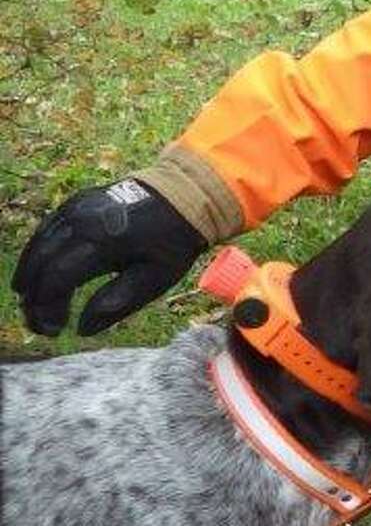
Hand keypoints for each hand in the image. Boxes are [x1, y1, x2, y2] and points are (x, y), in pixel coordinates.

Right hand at [11, 180, 205, 335]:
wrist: (185, 196)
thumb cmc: (171, 243)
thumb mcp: (155, 279)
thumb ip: (117, 303)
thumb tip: (80, 329)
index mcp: (104, 242)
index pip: (57, 278)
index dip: (47, 308)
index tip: (54, 329)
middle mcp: (82, 221)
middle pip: (40, 263)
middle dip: (32, 297)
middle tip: (39, 322)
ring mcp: (76, 207)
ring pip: (37, 245)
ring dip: (29, 277)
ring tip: (33, 304)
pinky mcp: (75, 202)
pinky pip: (45, 230)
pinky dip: (37, 255)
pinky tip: (39, 275)